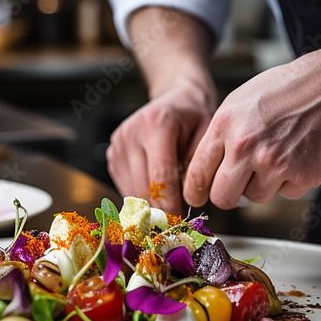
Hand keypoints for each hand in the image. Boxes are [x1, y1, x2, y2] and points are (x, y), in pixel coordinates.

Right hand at [107, 80, 216, 213]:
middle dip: (160, 208)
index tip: (180, 220)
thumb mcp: (207, 137)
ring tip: (169, 203)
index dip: (170, 204)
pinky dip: (141, 196)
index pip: (160, 176)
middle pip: (143, 187)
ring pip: (132, 191)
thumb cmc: (195, 119)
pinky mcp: (112, 154)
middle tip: (176, 219)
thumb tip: (188, 202)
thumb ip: (198, 168)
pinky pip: (126, 187)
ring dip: (150, 204)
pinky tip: (157, 191)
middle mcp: (131, 132)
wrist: (176, 100)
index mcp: (156, 123)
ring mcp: (118, 143)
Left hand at [183, 44, 320, 208]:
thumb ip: (225, 133)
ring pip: (255, 197)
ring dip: (266, 184)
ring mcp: (272, 162)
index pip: (197, 172)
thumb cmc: (295, 88)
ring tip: (282, 155)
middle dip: (230, 194)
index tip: (198, 196)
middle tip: (242, 184)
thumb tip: (210, 166)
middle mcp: (244, 145)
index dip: (197, 190)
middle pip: (222, 196)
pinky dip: (294, 181)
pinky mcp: (300, 176)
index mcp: (225, 123)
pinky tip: (302, 156)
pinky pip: (286, 194)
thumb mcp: (245, 100)